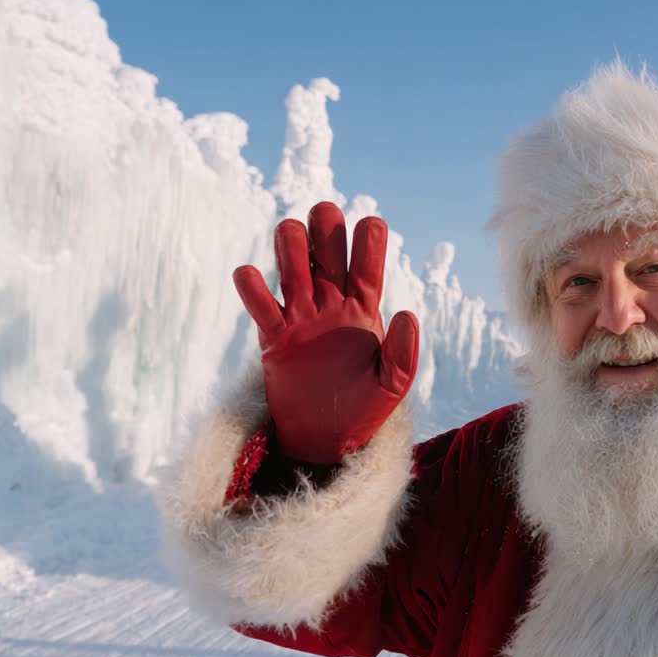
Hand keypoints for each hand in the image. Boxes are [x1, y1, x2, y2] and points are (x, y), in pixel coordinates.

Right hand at [232, 202, 418, 463]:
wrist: (327, 438)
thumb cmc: (366, 407)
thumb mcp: (393, 385)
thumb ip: (403, 353)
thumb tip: (407, 314)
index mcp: (364, 308)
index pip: (367, 263)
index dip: (368, 240)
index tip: (371, 224)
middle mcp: (331, 303)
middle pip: (325, 250)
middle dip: (324, 228)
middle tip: (325, 218)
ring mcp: (300, 316)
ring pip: (291, 264)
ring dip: (290, 245)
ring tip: (293, 243)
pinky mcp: (274, 337)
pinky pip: (260, 305)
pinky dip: (252, 288)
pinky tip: (250, 276)